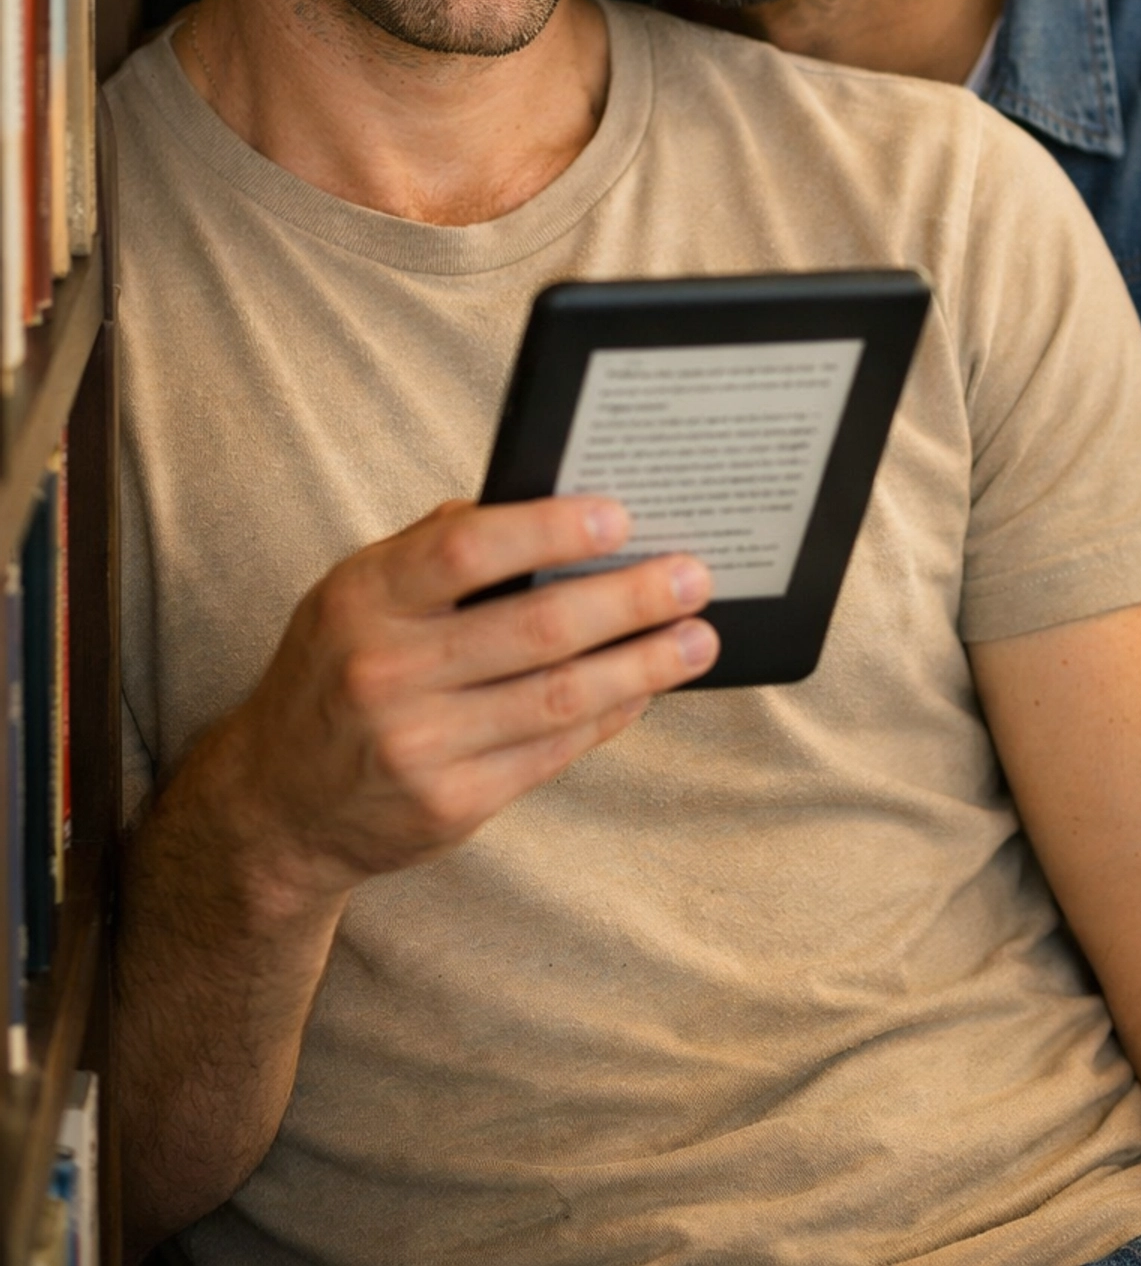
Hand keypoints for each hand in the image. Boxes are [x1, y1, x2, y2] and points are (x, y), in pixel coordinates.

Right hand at [205, 496, 715, 911]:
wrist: (274, 805)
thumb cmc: (336, 670)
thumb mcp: (355, 594)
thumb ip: (435, 549)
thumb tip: (548, 506)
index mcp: (364, 598)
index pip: (468, 549)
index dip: (551, 530)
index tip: (620, 517)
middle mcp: (386, 671)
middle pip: (536, 627)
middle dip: (630, 599)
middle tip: (691, 575)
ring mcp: (419, 746)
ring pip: (560, 695)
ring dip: (643, 664)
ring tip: (696, 637)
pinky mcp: (450, 804)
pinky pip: (553, 750)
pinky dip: (610, 715)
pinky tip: (645, 688)